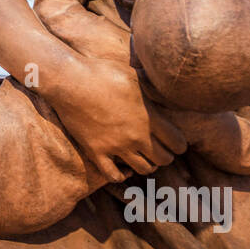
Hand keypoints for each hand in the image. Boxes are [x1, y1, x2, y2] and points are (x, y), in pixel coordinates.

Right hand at [44, 54, 186, 181]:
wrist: (70, 81)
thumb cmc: (102, 73)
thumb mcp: (134, 75)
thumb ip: (152, 88)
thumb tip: (165, 85)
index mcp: (149, 118)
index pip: (177, 143)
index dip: (179, 144)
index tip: (176, 141)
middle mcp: (136, 136)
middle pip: (163, 159)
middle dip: (166, 155)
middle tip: (161, 149)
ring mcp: (116, 146)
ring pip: (143, 169)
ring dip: (147, 165)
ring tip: (144, 157)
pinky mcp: (96, 152)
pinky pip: (113, 175)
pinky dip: (122, 175)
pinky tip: (124, 168)